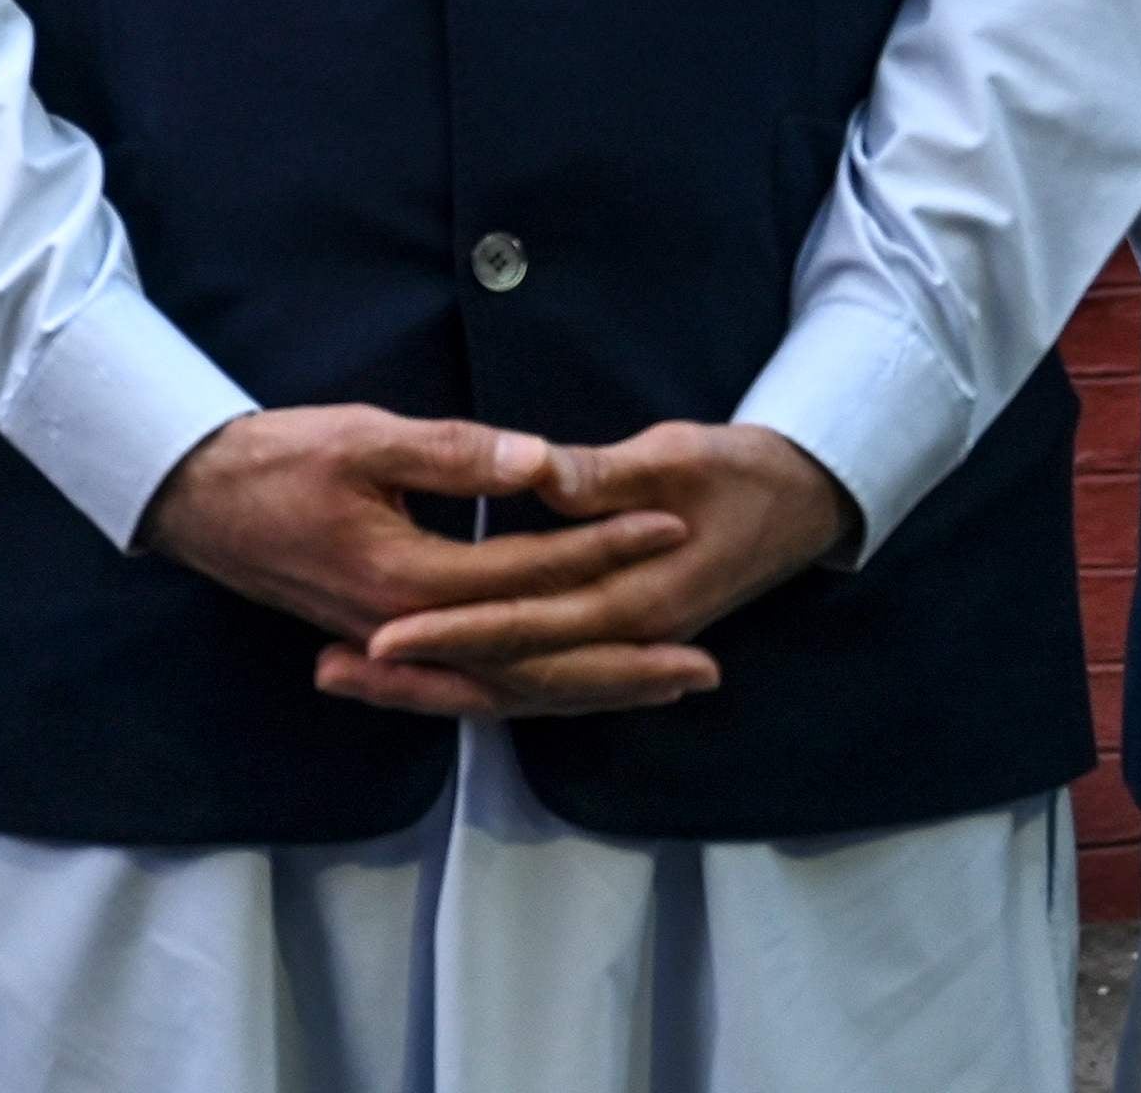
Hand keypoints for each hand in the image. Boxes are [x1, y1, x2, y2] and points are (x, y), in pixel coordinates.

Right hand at [140, 406, 691, 669]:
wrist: (189, 499)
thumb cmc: (271, 459)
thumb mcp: (361, 437)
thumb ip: (456, 453)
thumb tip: (545, 463)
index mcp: (410, 580)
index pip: (531, 570)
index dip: (605, 545)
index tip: (671, 526)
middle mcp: (409, 632)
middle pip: (536, 658)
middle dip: (625, 660)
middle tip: (706, 667)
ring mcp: (395, 646)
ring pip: (511, 682)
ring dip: (590, 686)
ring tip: (663, 684)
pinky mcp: (385, 644)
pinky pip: (475, 681)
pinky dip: (531, 687)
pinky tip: (570, 685)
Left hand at [327, 421, 855, 719]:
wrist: (807, 498)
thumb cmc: (743, 469)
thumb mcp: (676, 455)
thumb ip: (604, 473)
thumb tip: (539, 470)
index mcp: (635, 597)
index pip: (524, 625)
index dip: (451, 630)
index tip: (380, 631)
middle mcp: (622, 636)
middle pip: (507, 675)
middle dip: (421, 675)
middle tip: (333, 670)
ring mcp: (618, 644)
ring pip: (514, 684)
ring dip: (435, 684)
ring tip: (349, 675)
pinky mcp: (611, 635)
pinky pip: (535, 673)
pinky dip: (477, 674)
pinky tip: (421, 668)